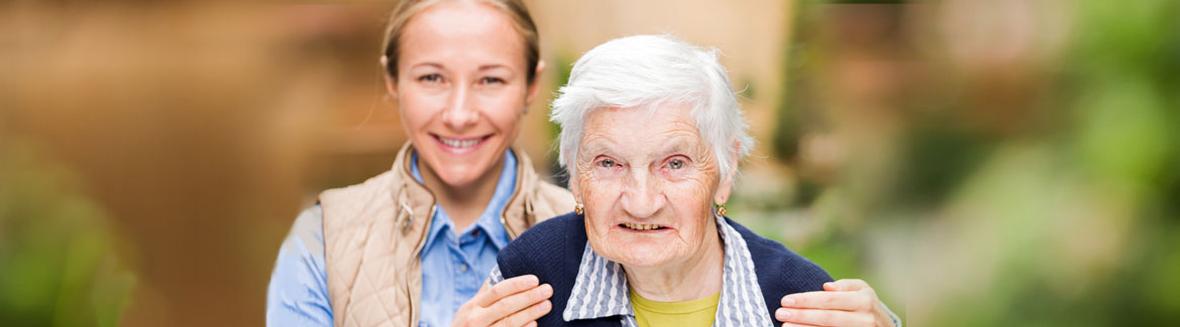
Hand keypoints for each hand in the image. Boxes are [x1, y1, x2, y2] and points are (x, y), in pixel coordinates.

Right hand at [451, 274, 553, 326]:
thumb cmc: (467, 326)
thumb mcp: (470, 309)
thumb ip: (486, 293)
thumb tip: (502, 270)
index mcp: (473, 306)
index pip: (497, 291)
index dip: (517, 284)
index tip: (535, 279)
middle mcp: (476, 320)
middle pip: (506, 306)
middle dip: (529, 297)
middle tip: (548, 290)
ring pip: (509, 323)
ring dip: (530, 313)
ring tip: (547, 305)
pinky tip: (535, 324)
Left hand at [776, 279, 895, 326]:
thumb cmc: (867, 306)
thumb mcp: (863, 291)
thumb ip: (846, 286)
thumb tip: (826, 286)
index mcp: (864, 300)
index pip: (829, 300)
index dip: (806, 300)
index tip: (785, 300)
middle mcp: (865, 319)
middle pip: (827, 317)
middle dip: (801, 315)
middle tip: (780, 313)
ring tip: (785, 326)